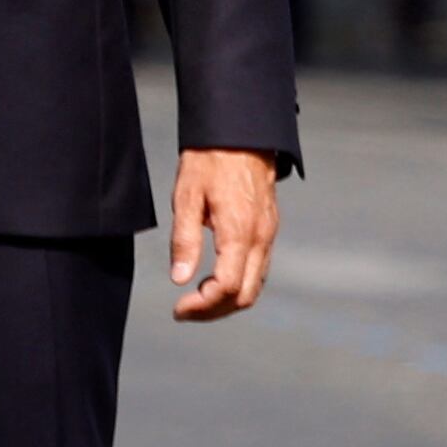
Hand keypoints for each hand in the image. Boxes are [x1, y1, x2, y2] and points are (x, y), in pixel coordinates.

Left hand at [167, 146, 280, 320]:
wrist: (241, 135)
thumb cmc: (209, 161)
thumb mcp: (187, 197)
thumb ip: (185, 240)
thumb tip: (179, 278)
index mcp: (240, 232)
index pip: (227, 287)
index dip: (202, 306)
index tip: (178, 308)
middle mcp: (261, 239)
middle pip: (245, 296)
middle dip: (214, 311)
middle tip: (184, 311)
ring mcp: (268, 235)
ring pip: (255, 286)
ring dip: (226, 301)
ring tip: (195, 301)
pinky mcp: (268, 231)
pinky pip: (258, 270)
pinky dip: (238, 285)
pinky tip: (214, 282)